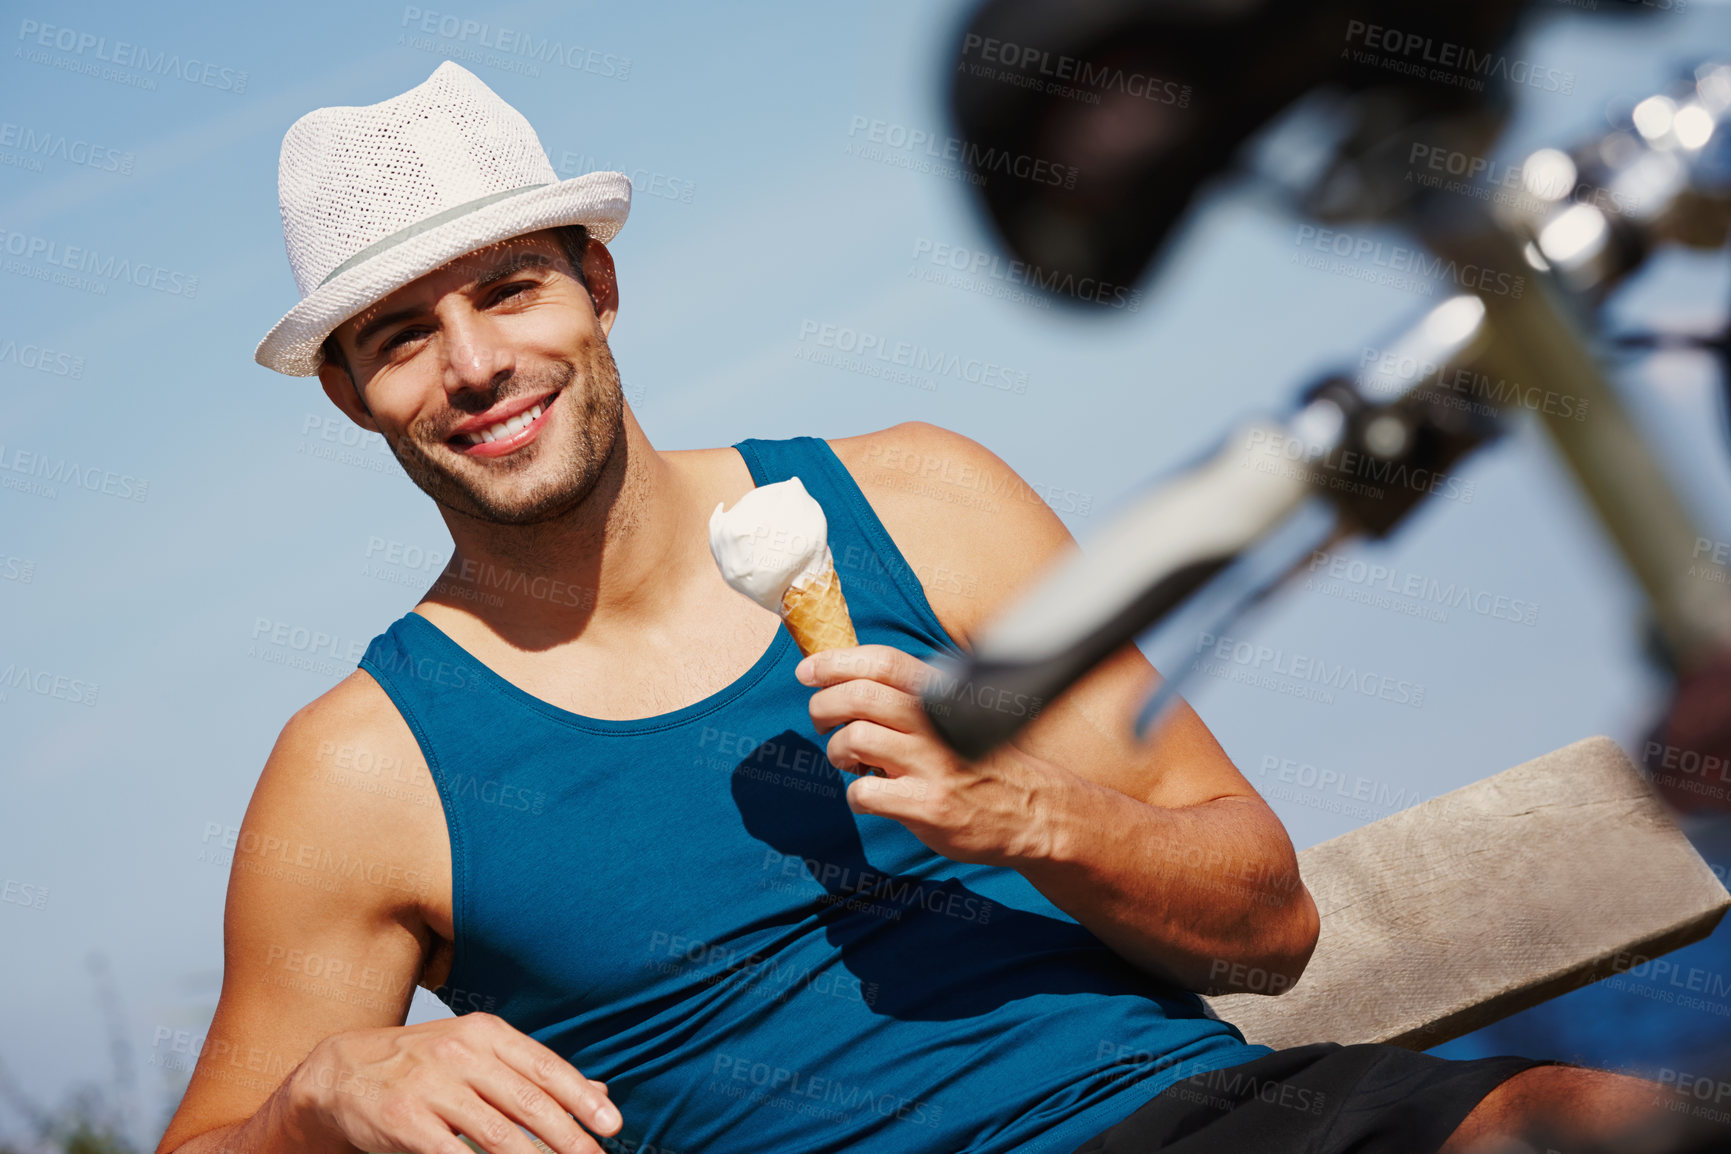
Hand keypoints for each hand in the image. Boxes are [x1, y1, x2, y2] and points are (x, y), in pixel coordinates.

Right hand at [290, 1012, 621, 1153]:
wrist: (343, 1071)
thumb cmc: (422, 1062)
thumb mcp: (477, 1053)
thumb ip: (533, 1072)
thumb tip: (599, 1092)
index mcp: (485, 1033)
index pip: (544, 1066)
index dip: (581, 1098)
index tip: (612, 1125)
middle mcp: (461, 1053)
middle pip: (527, 1101)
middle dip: (567, 1137)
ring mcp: (431, 1085)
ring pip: (496, 1132)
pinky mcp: (404, 1119)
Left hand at [795, 644, 1068, 866]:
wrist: (1032, 811)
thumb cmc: (980, 762)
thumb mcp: (955, 716)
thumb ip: (913, 697)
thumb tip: (849, 678)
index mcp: (940, 696)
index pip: (882, 662)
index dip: (837, 662)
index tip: (807, 671)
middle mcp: (935, 723)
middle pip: (858, 697)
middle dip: (823, 706)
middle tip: (823, 721)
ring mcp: (932, 764)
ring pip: (855, 739)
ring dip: (837, 752)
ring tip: (851, 764)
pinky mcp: (927, 805)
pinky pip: (863, 793)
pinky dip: (855, 796)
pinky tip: (871, 798)